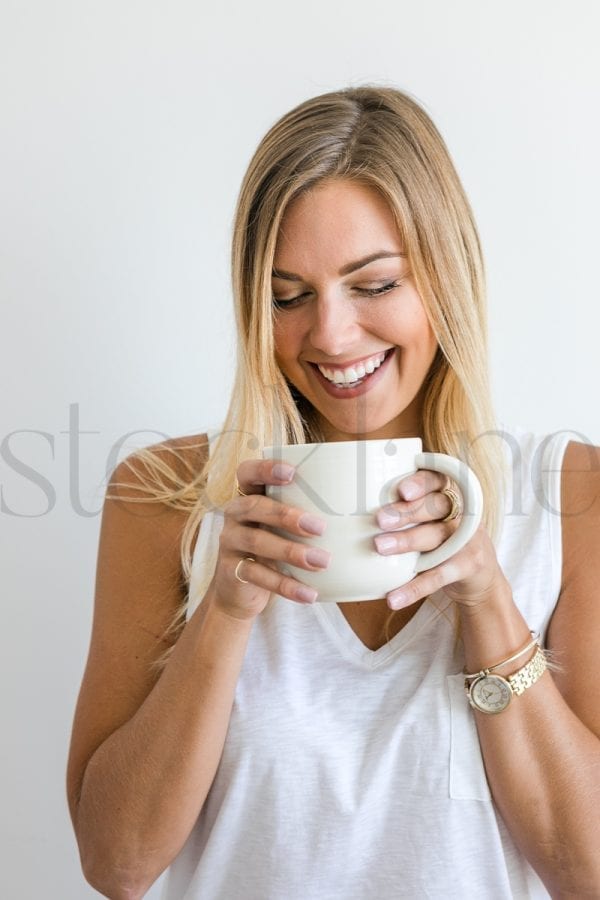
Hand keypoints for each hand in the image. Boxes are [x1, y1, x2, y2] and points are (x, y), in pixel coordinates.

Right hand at [209, 459, 330, 620]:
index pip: (247, 472)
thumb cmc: (276, 547)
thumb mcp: (286, 527)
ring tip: (323, 562)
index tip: (292, 473)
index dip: (265, 468)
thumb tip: (365, 501)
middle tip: (320, 527)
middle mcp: (234, 514)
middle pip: (254, 506)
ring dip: (291, 551)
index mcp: (248, 495)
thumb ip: (308, 511)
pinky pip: (258, 576)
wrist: (241, 591)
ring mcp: (229, 541)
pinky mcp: (231, 570)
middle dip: (287, 515)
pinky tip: (310, 594)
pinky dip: (286, 585)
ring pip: (256, 541)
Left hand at [374, 469, 506, 611]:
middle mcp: (462, 513)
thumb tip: (352, 507)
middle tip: (379, 519)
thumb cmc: (443, 542)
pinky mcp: (468, 566)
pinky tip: (392, 597)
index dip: (421, 482)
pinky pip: (438, 576)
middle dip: (406, 512)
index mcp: (449, 496)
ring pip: (436, 537)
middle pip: (435, 506)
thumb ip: (406, 509)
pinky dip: (414, 588)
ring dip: (407, 541)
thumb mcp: (431, 521)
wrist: (481, 579)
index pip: (437, 480)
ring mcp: (468, 539)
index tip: (401, 490)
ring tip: (379, 547)